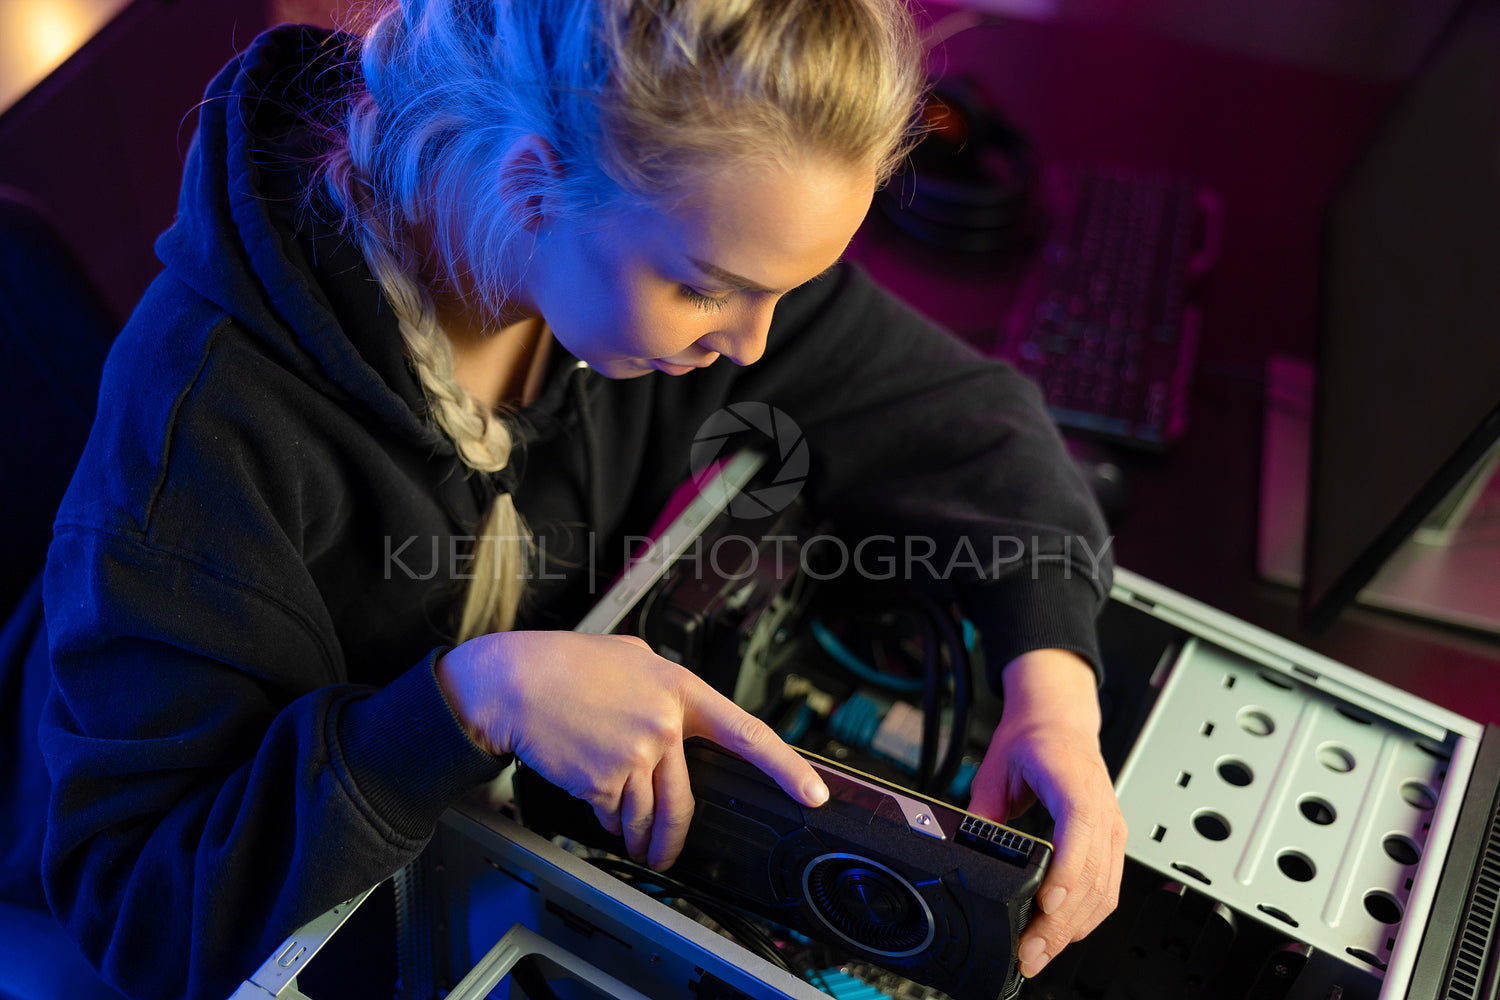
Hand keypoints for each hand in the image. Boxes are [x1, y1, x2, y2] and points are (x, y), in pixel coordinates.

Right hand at [435, 631, 827, 869]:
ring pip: (647, 815)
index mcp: (680, 689)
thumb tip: (680, 719)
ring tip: (619, 825)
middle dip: (673, 838)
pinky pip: (615, 816)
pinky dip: (607, 819)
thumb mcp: (630, 659)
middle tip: (665, 853)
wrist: (512, 680)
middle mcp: (665, 723)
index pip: (748, 734)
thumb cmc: (563, 665)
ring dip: (635, 833)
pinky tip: (593, 799)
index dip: (787, 767)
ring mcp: (636, 752)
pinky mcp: (604, 778)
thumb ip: (664, 689)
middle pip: (686, 800)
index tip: (813, 793)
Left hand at [968, 648, 1125, 979]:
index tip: (1047, 903)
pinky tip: (1061, 935)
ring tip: (1040, 953)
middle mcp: (1102, 811)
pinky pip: (1107, 890)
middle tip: (1030, 951)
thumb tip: (967, 850)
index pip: (1081, 833)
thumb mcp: (995, 769)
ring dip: (1073, 928)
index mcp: (1073, 785)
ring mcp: (1112, 829)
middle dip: (1062, 921)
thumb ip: (983, 813)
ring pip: (1104, 892)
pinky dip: (1086, 917)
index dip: (1067, 873)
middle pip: (1093, 876)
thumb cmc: (1031, 740)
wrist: (1059, 721)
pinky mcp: (1111, 844)